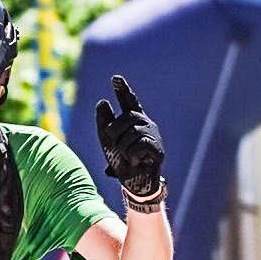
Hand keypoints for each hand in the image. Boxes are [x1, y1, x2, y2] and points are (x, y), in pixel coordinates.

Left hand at [94, 75, 164, 200]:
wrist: (132, 181)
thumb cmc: (120, 159)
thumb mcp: (107, 140)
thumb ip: (104, 121)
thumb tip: (103, 102)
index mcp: (133, 120)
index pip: (128, 101)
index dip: (122, 90)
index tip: (115, 78)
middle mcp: (145, 123)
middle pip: (126, 118)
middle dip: (114, 133)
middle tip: (117, 148)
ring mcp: (153, 135)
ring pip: (131, 133)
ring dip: (123, 149)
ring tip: (128, 157)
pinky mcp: (158, 148)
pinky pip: (139, 145)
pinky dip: (132, 156)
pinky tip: (136, 161)